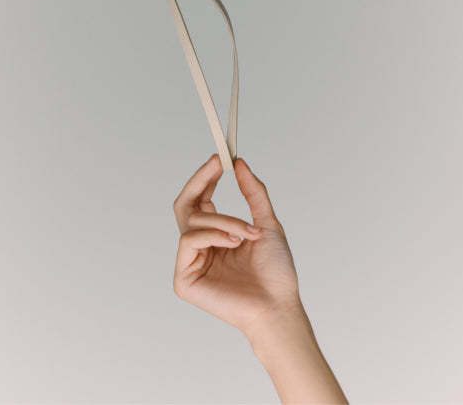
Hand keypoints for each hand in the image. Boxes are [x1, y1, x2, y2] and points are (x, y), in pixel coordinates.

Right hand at [172, 153, 303, 338]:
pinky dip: (213, 235)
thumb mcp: (267, 224)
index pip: (201, 199)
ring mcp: (190, 263)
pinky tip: (234, 244)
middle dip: (199, 180)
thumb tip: (240, 163)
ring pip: (193, 220)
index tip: (219, 158)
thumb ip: (253, 193)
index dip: (206, 177)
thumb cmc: (275, 272)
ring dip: (224, 220)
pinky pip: (189, 240)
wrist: (278, 305)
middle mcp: (200, 248)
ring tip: (247, 233)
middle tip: (216, 165)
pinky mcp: (184, 279)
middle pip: (185, 205)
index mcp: (216, 236)